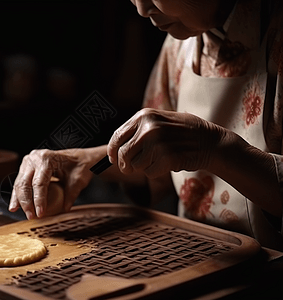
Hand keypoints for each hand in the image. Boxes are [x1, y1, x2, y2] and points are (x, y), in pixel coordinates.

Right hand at [9, 148, 98, 218]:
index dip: (39, 199)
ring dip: (20, 201)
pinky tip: (15, 206)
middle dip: (26, 202)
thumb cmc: (79, 165)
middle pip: (25, 183)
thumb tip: (64, 209)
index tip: (40, 213)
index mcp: (47, 158)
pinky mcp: (26, 168)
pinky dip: (18, 196)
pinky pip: (20, 183)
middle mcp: (35, 158)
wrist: (79, 157)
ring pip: (20, 183)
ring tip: (24, 214)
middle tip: (31, 216)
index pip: (39, 182)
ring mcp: (29, 162)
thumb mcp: (78, 180)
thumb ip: (71, 194)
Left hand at [107, 108, 226, 177]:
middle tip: (130, 169)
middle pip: (124, 154)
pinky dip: (156, 172)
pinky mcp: (167, 158)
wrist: (210, 141)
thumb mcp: (159, 122)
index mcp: (144, 116)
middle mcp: (148, 128)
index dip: (112, 151)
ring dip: (145, 167)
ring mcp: (158, 143)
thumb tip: (114, 150)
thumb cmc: (182, 133)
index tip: (112, 159)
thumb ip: (138, 131)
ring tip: (160, 158)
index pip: (117, 137)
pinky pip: (150, 173)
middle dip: (125, 165)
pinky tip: (169, 163)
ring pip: (136, 166)